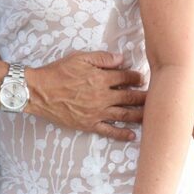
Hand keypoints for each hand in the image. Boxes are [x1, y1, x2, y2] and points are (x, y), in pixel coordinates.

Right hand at [26, 51, 144, 140]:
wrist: (39, 92)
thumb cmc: (58, 72)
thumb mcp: (79, 58)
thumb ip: (102, 58)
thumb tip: (122, 59)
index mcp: (101, 79)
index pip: (126, 78)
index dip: (136, 78)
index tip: (142, 78)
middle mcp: (102, 97)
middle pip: (129, 97)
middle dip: (143, 97)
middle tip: (154, 97)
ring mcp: (96, 113)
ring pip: (124, 114)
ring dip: (139, 115)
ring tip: (151, 115)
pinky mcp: (89, 124)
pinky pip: (109, 131)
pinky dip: (121, 134)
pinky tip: (132, 135)